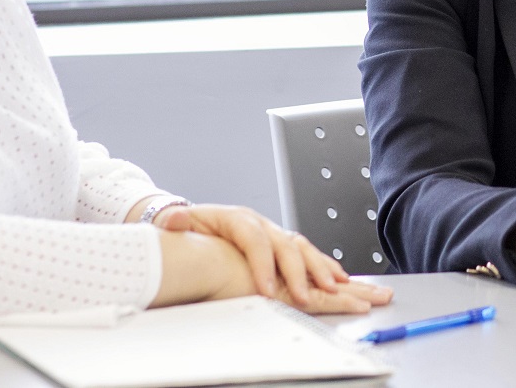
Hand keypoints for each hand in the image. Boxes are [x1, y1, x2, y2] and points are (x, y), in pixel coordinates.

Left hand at [154, 203, 393, 313]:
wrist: (199, 222)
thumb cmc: (192, 226)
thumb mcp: (181, 221)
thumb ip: (175, 222)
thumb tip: (171, 219)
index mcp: (238, 219)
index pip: (254, 241)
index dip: (262, 265)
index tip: (266, 290)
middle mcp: (262, 225)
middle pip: (287, 246)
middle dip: (299, 273)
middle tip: (304, 297)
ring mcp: (276, 235)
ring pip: (305, 249)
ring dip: (322, 270)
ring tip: (337, 288)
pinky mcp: (284, 247)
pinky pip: (311, 256)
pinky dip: (328, 268)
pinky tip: (343, 282)